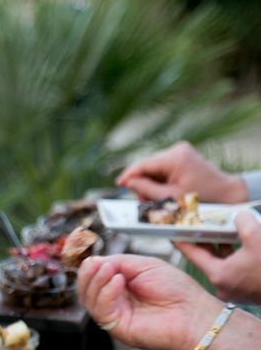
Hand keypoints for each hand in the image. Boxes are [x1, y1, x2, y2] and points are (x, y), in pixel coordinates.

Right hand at [78, 254, 221, 349]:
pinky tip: (118, 282)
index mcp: (120, 287)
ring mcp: (116, 316)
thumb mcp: (144, 265)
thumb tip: (93, 260)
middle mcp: (115, 302)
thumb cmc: (177, 289)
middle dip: (88, 274)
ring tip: (110, 271)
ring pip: (89, 300)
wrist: (195, 313)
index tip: (93, 257)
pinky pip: (101, 310)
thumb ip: (118, 262)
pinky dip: (105, 293)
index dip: (90, 266)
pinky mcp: (118, 328)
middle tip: (95, 263)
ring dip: (96, 281)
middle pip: (86, 289)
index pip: (94, 277)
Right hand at [116, 141, 246, 202]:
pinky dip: (160, 180)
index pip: (143, 164)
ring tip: (153, 198)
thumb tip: (128, 182)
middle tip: (141, 200)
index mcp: (175, 157)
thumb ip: (147, 189)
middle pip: (148, 165)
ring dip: (151, 182)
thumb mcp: (172, 198)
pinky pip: (164, 168)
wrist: (230, 196)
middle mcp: (177, 149)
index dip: (129, 175)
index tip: (118, 184)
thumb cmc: (204, 199)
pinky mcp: (184, 156)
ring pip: (155, 167)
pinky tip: (161, 192)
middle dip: (142, 182)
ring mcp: (181, 151)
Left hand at [176, 211, 260, 302]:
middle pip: (206, 257)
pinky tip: (239, 239)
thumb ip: (242, 222)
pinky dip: (234, 253)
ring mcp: (238, 290)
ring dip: (221, 245)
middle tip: (196, 223)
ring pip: (222, 262)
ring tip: (219, 227)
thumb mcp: (257, 237)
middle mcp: (225, 286)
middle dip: (204, 238)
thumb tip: (239, 216)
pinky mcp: (250, 290)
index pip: (192, 254)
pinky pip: (235, 267)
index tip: (170, 228)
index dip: (181, 238)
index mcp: (220, 275)